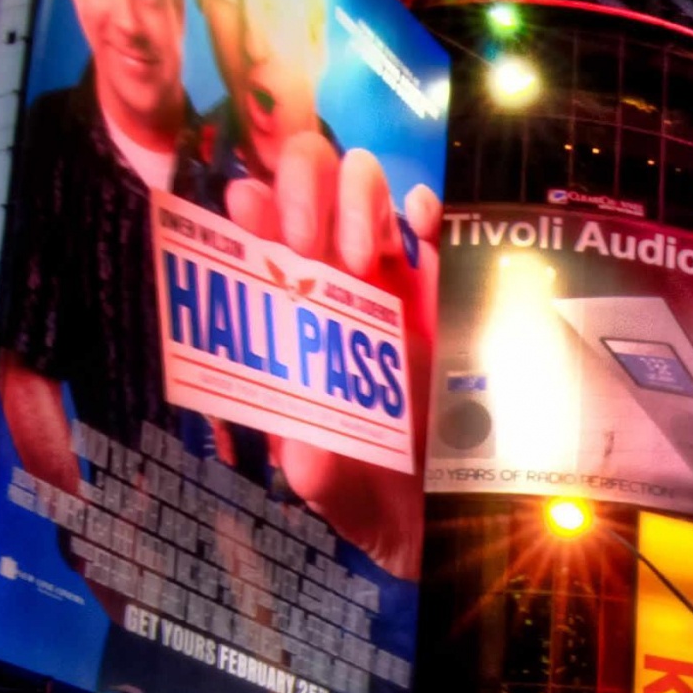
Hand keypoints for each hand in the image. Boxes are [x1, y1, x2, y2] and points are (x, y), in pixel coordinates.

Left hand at [225, 131, 441, 574]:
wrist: (431, 512)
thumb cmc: (360, 486)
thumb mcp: (324, 479)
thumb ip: (309, 457)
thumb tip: (302, 437)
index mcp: (283, 308)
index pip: (255, 230)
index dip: (249, 203)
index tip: (247, 212)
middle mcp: (328, 277)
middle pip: (307, 179)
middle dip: (301, 186)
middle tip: (307, 242)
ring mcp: (388, 274)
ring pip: (364, 182)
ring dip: (357, 196)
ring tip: (362, 256)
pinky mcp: (445, 285)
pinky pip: (434, 223)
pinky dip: (425, 206)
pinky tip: (417, 221)